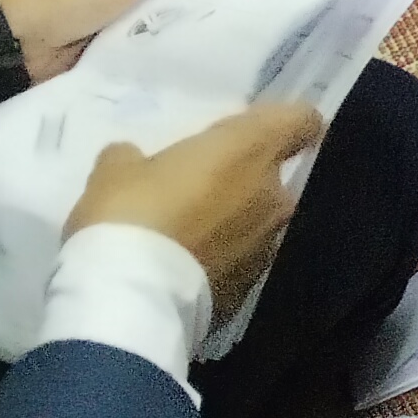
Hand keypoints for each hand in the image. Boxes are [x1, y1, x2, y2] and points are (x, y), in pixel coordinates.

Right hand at [68, 101, 319, 307]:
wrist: (133, 297)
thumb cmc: (131, 213)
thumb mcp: (116, 172)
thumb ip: (132, 158)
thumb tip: (130, 158)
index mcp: (252, 150)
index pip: (301, 121)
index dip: (284, 122)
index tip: (252, 130)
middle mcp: (273, 194)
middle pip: (272, 176)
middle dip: (241, 180)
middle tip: (196, 188)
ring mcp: (268, 244)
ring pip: (259, 221)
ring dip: (232, 222)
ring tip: (184, 234)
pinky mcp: (251, 286)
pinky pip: (240, 260)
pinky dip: (220, 259)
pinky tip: (183, 269)